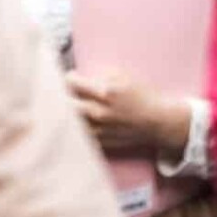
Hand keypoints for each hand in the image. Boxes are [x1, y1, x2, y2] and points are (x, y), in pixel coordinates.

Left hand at [66, 70, 190, 157]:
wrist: (157, 122)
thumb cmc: (142, 96)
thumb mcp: (124, 76)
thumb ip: (100, 74)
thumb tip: (83, 76)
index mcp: (104, 92)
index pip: (72, 82)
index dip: (68, 77)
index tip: (70, 76)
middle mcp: (98, 112)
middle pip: (65, 103)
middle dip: (60, 95)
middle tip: (61, 91)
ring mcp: (98, 129)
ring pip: (69, 122)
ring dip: (65, 113)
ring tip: (65, 106)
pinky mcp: (100, 141)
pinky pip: (79, 135)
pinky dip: (74, 128)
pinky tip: (74, 122)